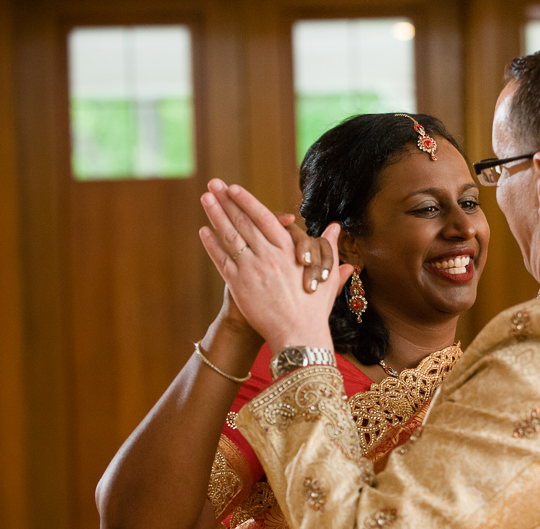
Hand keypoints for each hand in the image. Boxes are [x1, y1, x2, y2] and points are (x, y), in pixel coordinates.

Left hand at [198, 183, 353, 353]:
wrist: (298, 334)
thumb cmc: (314, 307)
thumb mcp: (326, 273)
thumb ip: (330, 247)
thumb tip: (335, 227)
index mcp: (288, 250)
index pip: (264, 217)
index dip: (247, 201)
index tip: (234, 188)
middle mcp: (269, 255)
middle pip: (243, 222)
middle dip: (226, 200)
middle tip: (213, 183)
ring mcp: (252, 269)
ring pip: (230, 236)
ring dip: (215, 215)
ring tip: (205, 198)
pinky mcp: (239, 285)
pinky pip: (222, 260)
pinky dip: (212, 245)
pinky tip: (203, 231)